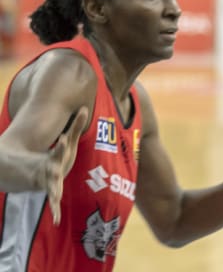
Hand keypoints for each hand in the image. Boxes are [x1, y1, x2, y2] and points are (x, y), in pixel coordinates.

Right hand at [39, 106, 89, 224]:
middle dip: (59, 159)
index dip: (63, 145)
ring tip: (55, 198)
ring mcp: (49, 182)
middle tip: (62, 154)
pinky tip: (56, 220)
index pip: (61, 150)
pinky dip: (55, 211)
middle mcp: (51, 169)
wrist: (33, 172)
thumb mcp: (68, 143)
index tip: (66, 139)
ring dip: (55, 192)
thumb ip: (76, 126)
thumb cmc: (57, 156)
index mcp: (56, 157)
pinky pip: (53, 203)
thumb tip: (84, 107)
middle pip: (55, 165)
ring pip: (53, 187)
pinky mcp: (51, 193)